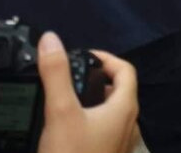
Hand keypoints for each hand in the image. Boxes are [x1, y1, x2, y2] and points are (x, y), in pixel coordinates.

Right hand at [37, 32, 138, 152]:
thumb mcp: (61, 112)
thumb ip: (56, 74)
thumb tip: (51, 39)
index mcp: (125, 107)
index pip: (126, 70)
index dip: (107, 58)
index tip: (85, 56)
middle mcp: (129, 124)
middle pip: (120, 90)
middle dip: (98, 79)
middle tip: (74, 76)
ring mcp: (120, 145)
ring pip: (112, 113)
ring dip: (94, 101)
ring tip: (69, 99)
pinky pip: (104, 132)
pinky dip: (90, 122)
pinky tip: (68, 130)